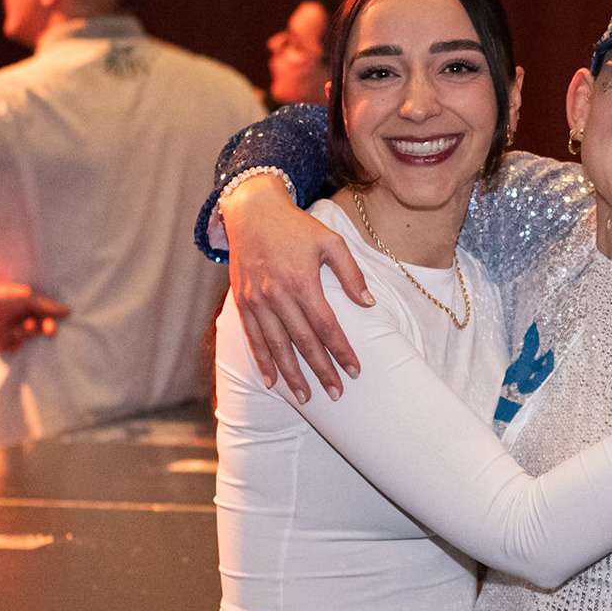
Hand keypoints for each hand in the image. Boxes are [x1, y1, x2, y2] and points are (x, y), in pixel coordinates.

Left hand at [0, 282, 70, 353]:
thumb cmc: (4, 300)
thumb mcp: (29, 300)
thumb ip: (48, 307)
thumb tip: (69, 311)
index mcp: (31, 312)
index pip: (48, 318)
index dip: (55, 320)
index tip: (62, 318)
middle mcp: (25, 324)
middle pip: (43, 330)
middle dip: (48, 328)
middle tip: (51, 328)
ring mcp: (16, 335)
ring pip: (32, 337)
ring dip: (31, 331)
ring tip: (24, 324)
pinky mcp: (7, 346)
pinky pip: (19, 346)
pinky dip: (18, 338)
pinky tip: (12, 331)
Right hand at [226, 176, 372, 403]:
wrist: (252, 212)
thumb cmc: (296, 227)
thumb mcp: (331, 241)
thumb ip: (351, 274)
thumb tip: (368, 305)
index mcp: (302, 282)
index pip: (326, 326)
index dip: (341, 351)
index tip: (354, 371)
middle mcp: (277, 296)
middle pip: (303, 343)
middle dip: (320, 371)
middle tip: (335, 395)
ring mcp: (257, 301)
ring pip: (277, 347)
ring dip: (292, 375)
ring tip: (306, 398)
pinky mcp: (243, 303)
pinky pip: (253, 338)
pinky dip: (262, 361)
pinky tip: (272, 382)